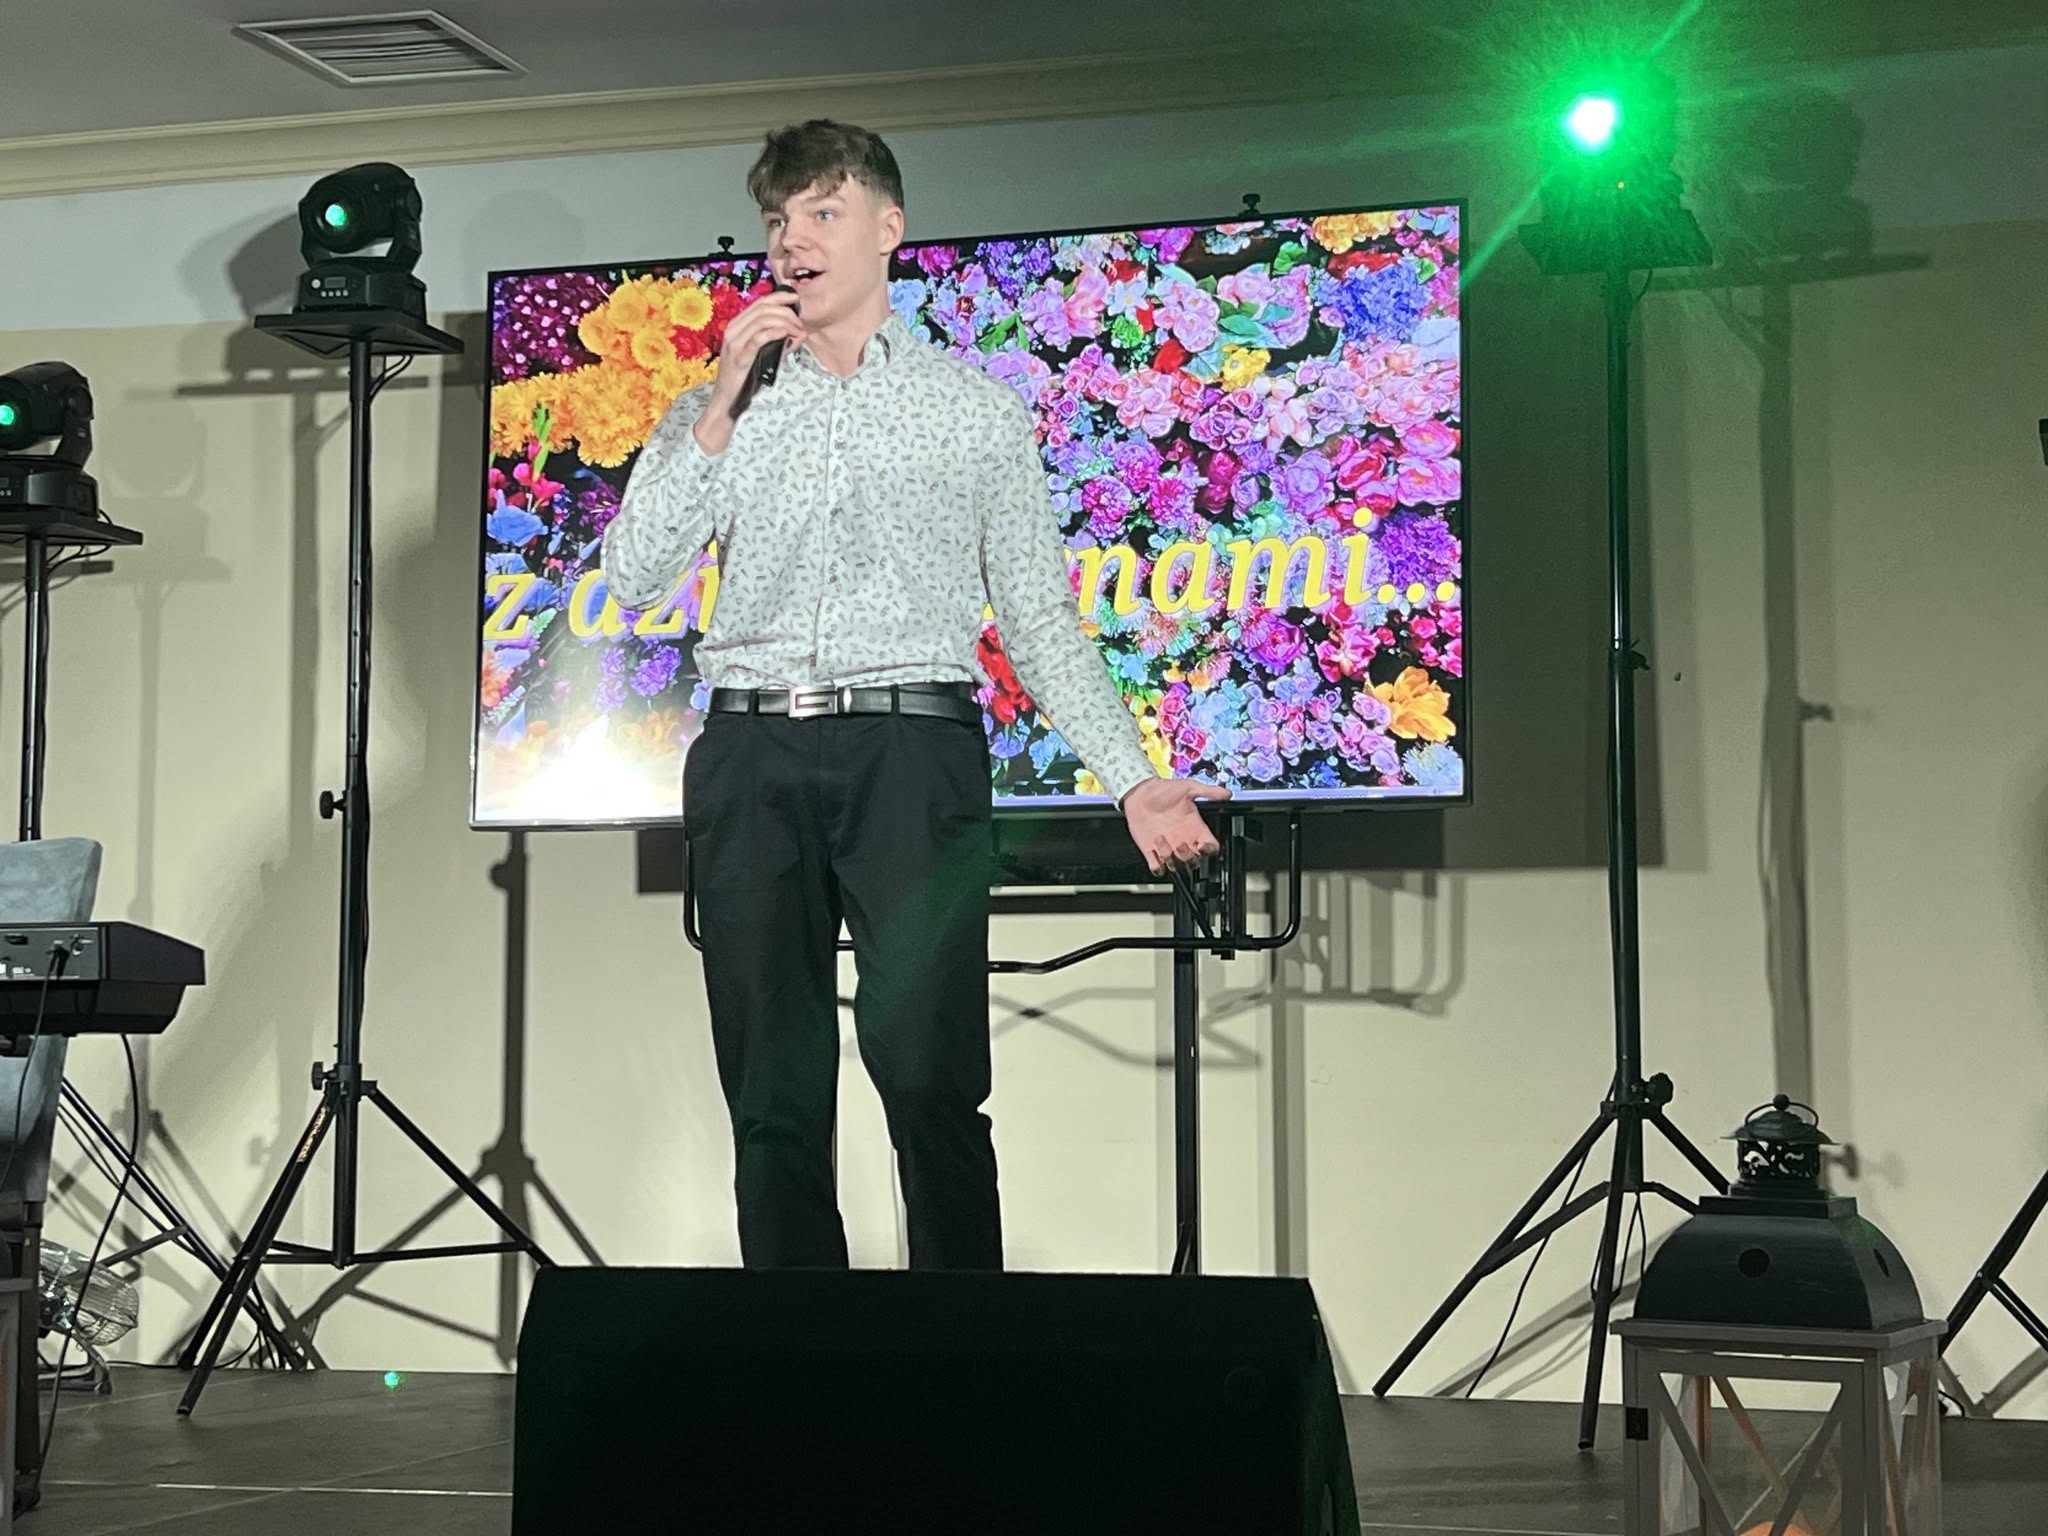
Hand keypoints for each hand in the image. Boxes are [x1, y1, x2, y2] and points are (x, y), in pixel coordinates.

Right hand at [695, 290, 804, 452]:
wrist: (728, 400)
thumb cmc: (746, 378)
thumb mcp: (761, 355)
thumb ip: (776, 342)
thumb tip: (798, 333)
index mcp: (737, 326)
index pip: (760, 303)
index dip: (780, 297)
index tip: (796, 299)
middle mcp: (733, 330)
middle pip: (763, 308)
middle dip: (786, 312)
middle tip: (800, 324)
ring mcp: (734, 342)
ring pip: (763, 320)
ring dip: (785, 323)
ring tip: (797, 333)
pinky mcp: (739, 356)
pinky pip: (759, 338)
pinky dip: (775, 333)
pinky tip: (786, 335)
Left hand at [1120, 777, 1231, 874]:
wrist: (1139, 792)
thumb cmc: (1163, 789)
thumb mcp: (1188, 787)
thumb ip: (1208, 791)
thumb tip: (1227, 794)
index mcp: (1195, 828)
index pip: (1210, 848)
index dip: (1209, 850)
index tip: (1202, 845)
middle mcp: (1184, 840)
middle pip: (1194, 861)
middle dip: (1188, 856)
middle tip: (1180, 843)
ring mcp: (1168, 847)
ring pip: (1177, 866)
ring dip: (1170, 858)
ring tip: (1161, 838)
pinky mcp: (1152, 852)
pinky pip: (1158, 869)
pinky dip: (1157, 866)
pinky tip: (1154, 850)